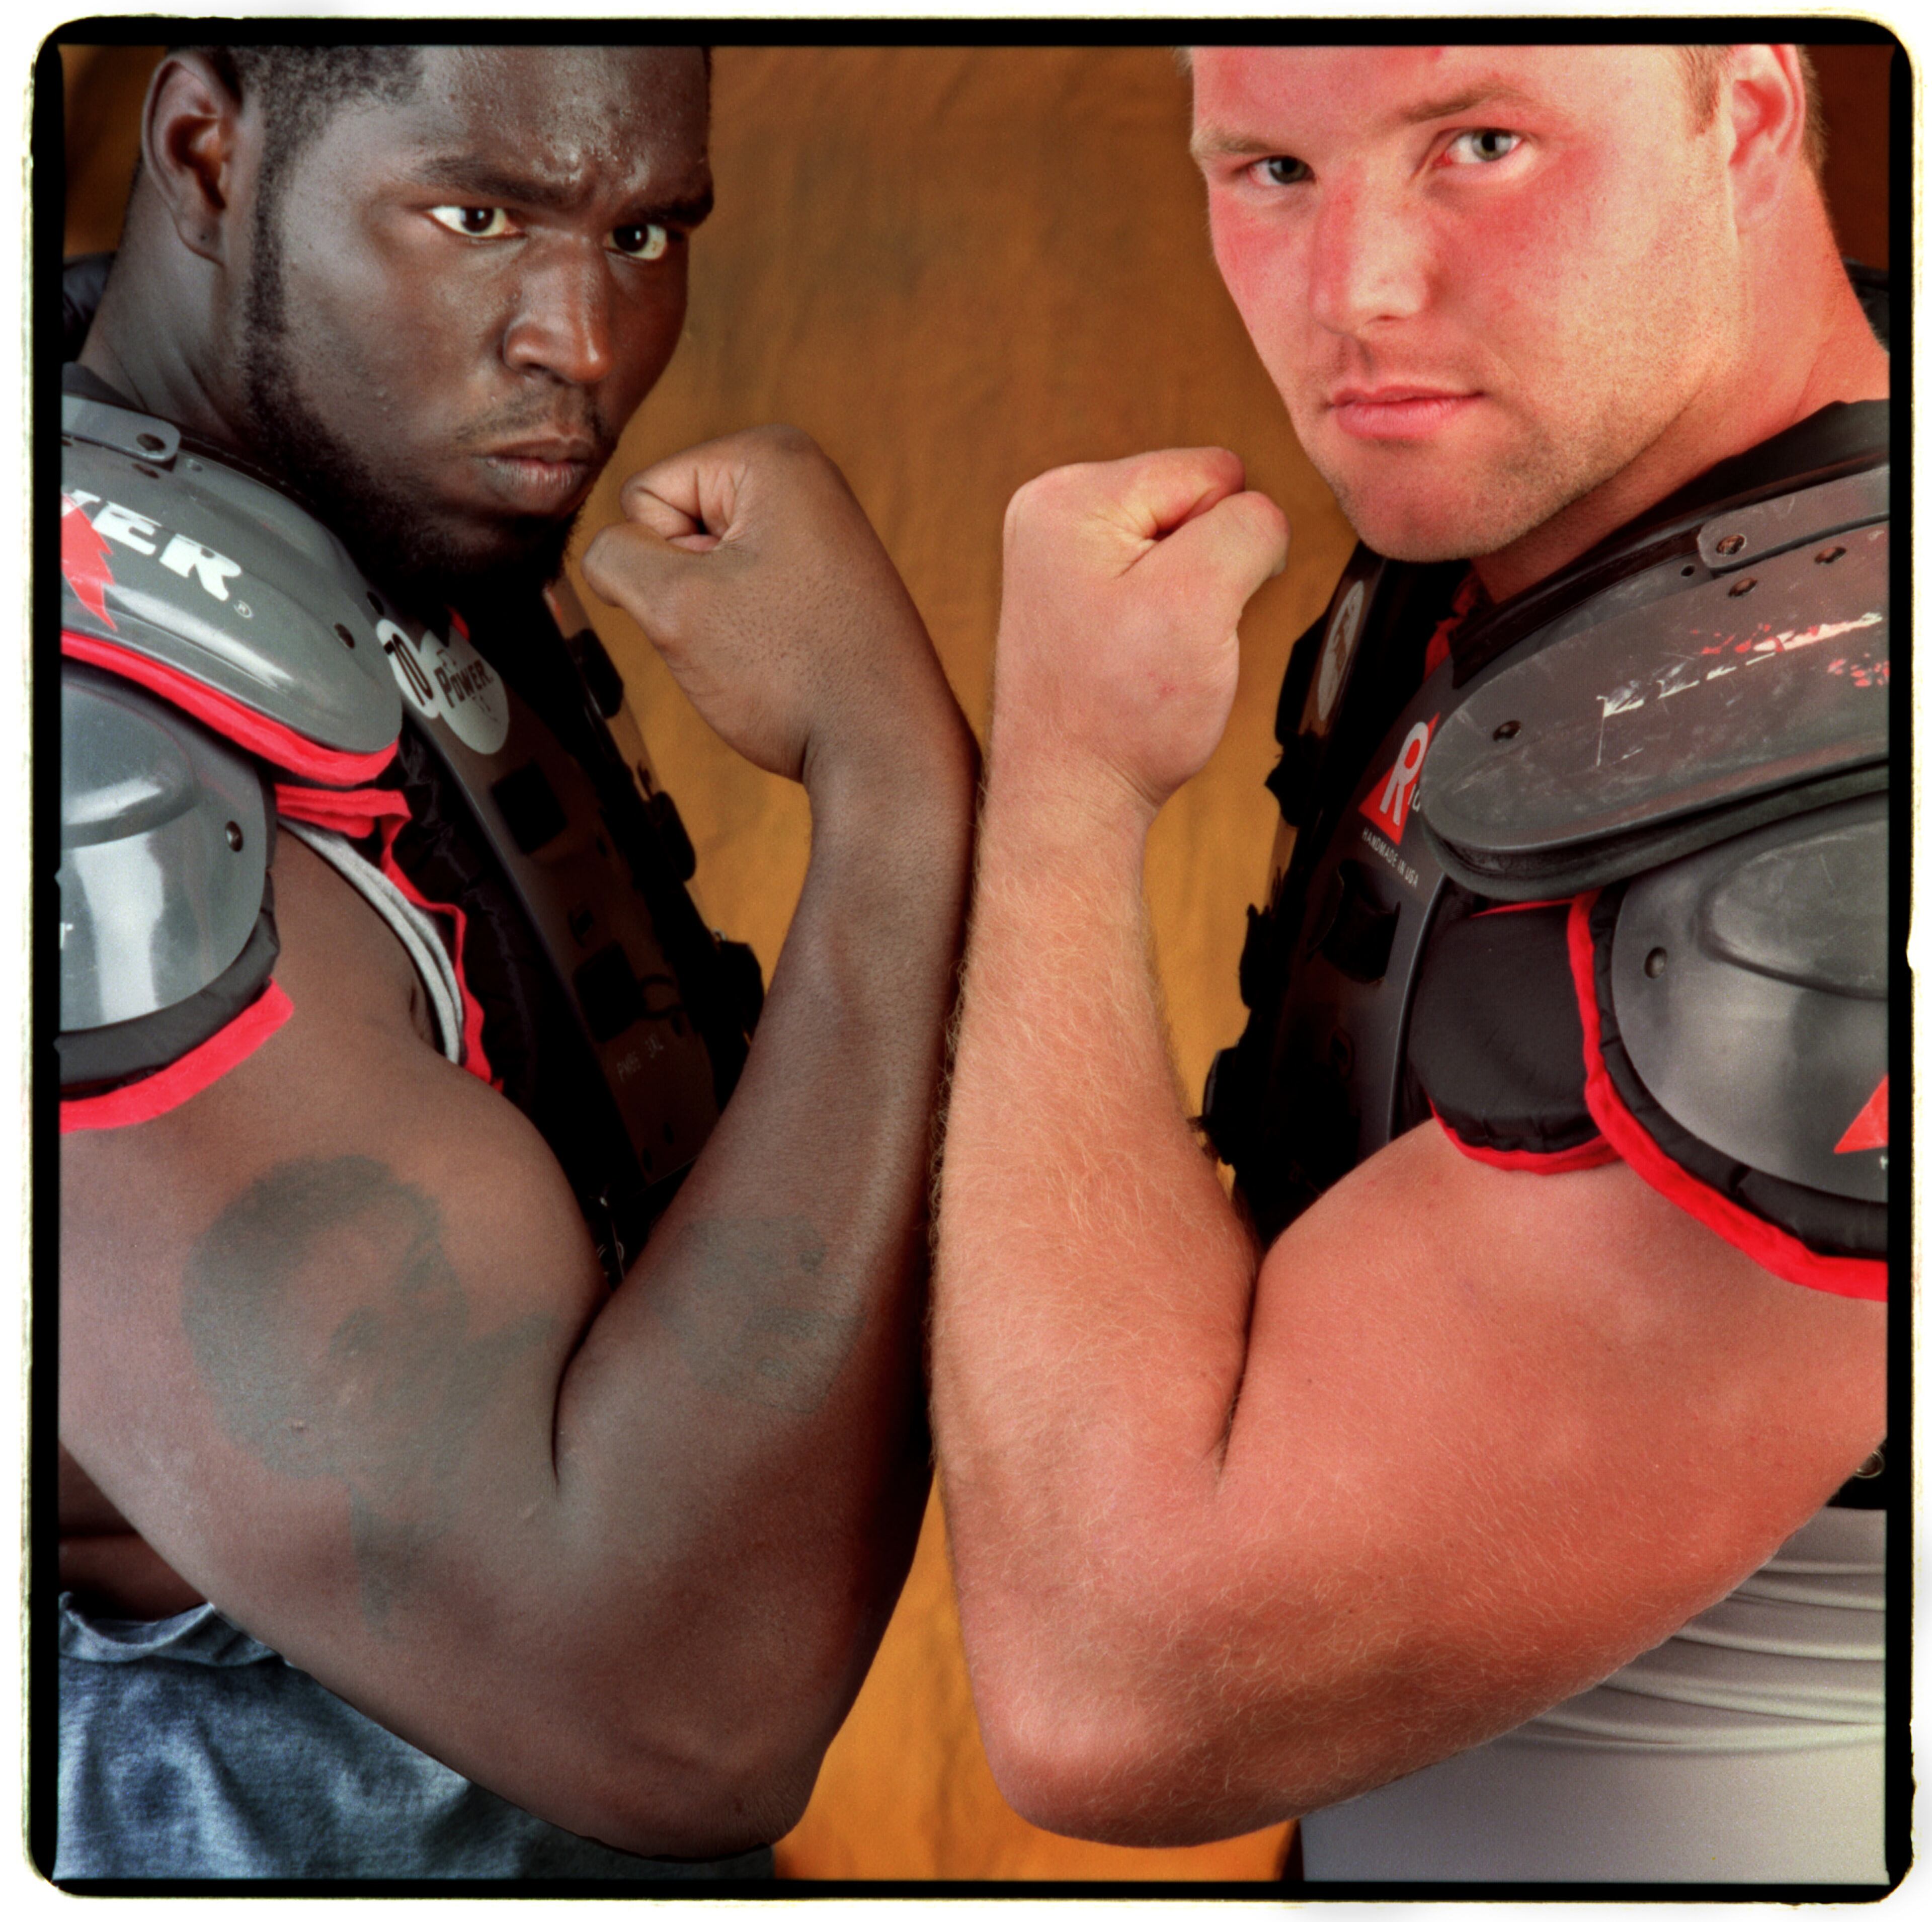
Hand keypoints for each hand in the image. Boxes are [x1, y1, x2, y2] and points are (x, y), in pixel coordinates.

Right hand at [582, 426, 960, 791]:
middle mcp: (806, 479)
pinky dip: (751, 635)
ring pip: (706, 570)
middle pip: (676, 527)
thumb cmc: (795, 677)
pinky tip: (788, 661)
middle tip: (748, 633)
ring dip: (716, 619)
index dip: (660, 563)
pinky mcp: (827, 581)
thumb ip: (612, 557)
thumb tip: (609, 552)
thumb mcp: (672, 606)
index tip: (723, 603)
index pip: (644, 494)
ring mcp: (821, 532)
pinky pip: (747, 599)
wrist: (884, 752)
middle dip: (689, 589)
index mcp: (773, 454)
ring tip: (772, 649)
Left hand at [993, 449, 1286, 813]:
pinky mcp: (1074, 593)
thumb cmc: (1118, 718)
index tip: (1188, 608)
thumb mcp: (1201, 601)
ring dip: (1189, 597)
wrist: (1074, 796)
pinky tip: (1138, 657)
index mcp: (1069, 496)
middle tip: (1169, 637)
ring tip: (1151, 651)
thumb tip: (1260, 514)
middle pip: (1193, 501)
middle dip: (1204, 569)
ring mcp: (1059, 555)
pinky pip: (1157, 579)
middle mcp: (1051, 513)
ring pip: (1182, 544)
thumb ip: (1247, 528)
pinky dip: (1166, 618)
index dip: (1227, 543)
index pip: (1211, 469)